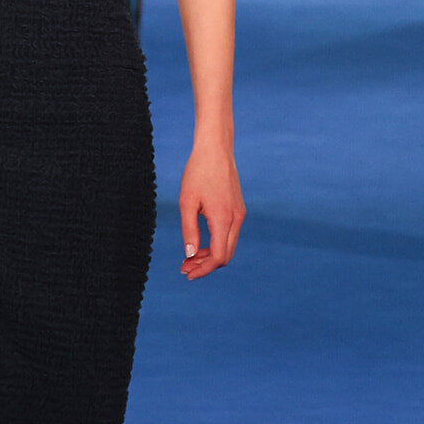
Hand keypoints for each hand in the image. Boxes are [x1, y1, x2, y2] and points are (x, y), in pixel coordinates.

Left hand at [180, 140, 244, 280]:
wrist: (215, 149)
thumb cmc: (198, 172)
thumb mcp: (187, 202)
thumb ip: (189, 231)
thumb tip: (190, 255)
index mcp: (223, 219)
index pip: (218, 257)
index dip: (203, 270)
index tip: (187, 274)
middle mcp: (236, 219)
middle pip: (225, 255)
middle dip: (205, 265)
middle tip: (184, 268)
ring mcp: (239, 214)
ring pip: (228, 246)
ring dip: (210, 255)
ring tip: (189, 258)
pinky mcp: (237, 209)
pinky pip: (229, 235)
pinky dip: (215, 244)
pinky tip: (200, 244)